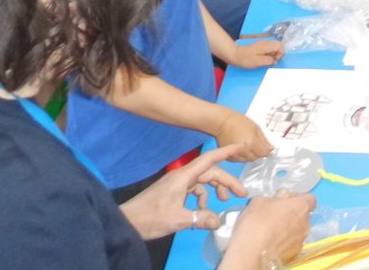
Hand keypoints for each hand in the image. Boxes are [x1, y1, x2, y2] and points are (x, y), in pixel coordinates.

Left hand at [121, 144, 249, 238]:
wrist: (126, 222)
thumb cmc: (150, 218)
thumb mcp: (177, 219)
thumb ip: (200, 218)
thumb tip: (219, 221)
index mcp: (183, 176)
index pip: (209, 159)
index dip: (226, 151)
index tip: (242, 146)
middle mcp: (182, 176)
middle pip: (210, 172)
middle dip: (226, 181)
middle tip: (241, 193)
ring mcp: (177, 184)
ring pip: (202, 181)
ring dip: (214, 189)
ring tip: (222, 201)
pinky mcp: (173, 192)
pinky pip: (194, 189)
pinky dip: (202, 197)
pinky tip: (202, 209)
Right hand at [212, 108, 273, 160]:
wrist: (222, 122)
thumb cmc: (238, 121)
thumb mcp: (255, 127)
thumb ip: (264, 139)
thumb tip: (271, 148)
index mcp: (252, 143)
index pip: (264, 153)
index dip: (266, 150)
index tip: (266, 147)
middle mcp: (244, 151)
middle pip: (256, 158)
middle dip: (258, 152)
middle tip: (255, 144)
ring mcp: (236, 155)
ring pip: (248, 160)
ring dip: (250, 155)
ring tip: (247, 145)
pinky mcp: (229, 157)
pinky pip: (239, 160)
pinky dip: (241, 156)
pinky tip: (240, 148)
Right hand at [222, 191, 317, 265]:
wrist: (253, 251)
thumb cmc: (258, 221)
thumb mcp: (260, 201)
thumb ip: (272, 199)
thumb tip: (276, 200)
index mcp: (301, 206)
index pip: (310, 199)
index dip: (297, 198)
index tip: (284, 200)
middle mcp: (306, 223)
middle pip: (302, 215)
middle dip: (290, 214)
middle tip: (274, 215)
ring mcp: (301, 240)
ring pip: (297, 230)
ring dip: (287, 228)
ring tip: (270, 231)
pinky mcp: (294, 254)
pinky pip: (291, 243)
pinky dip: (283, 241)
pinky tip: (270, 242)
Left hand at [232, 39, 283, 68]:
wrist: (235, 55)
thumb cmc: (246, 59)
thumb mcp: (258, 62)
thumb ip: (269, 61)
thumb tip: (275, 61)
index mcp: (266, 45)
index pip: (280, 45)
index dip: (280, 54)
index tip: (274, 60)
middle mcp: (266, 43)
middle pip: (278, 46)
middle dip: (277, 54)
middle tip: (270, 61)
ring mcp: (263, 44)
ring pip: (274, 48)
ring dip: (273, 55)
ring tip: (266, 61)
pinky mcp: (260, 46)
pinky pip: (269, 49)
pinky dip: (269, 54)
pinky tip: (263, 59)